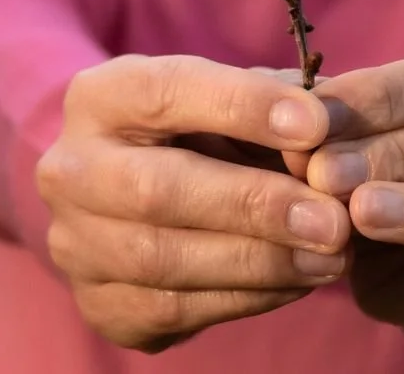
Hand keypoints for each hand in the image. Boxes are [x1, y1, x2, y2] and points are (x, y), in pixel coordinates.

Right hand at [36, 56, 351, 353]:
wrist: (129, 187)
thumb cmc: (197, 125)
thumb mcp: (225, 93)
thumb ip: (271, 102)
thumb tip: (327, 127)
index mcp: (100, 96)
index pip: (166, 92)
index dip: (242, 107)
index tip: (315, 125)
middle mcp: (70, 168)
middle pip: (156, 190)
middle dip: (253, 205)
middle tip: (332, 218)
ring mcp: (75, 243)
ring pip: (163, 260)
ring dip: (260, 262)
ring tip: (331, 255)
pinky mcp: (98, 304)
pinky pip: (172, 311)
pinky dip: (245, 298)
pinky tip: (298, 281)